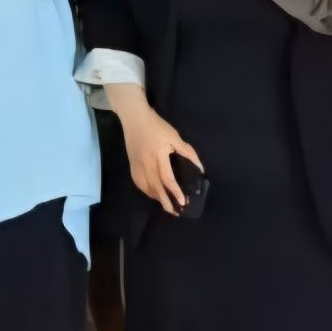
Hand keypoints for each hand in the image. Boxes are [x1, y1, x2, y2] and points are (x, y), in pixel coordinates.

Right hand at [119, 100, 203, 216]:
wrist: (134, 118)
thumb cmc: (157, 126)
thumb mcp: (175, 137)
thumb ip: (188, 152)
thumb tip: (200, 168)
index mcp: (158, 156)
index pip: (167, 179)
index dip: (175, 192)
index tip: (183, 202)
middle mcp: (146, 164)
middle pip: (156, 187)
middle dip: (166, 201)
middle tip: (176, 212)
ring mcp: (137, 165)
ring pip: (146, 187)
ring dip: (156, 198)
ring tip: (167, 206)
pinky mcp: (132, 165)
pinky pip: (139, 182)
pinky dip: (146, 191)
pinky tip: (153, 194)